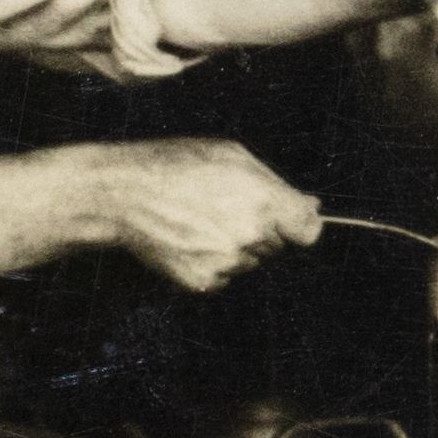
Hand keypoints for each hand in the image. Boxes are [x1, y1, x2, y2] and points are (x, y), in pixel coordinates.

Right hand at [94, 139, 322, 293]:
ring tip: (201, 221)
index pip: (309, 232)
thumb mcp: (231, 156)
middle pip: (277, 246)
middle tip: (225, 209)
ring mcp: (228, 262)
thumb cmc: (177, 165)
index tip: (292, 223)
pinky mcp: (205, 282)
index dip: (301, 226)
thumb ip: (276, 183)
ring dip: (236, 247)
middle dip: (262, 230)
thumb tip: (312, 205)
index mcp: (264, 201)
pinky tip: (190, 240)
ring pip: (249, 262)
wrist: (124, 194)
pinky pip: (224, 277)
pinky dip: (212, 263)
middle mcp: (251, 235)